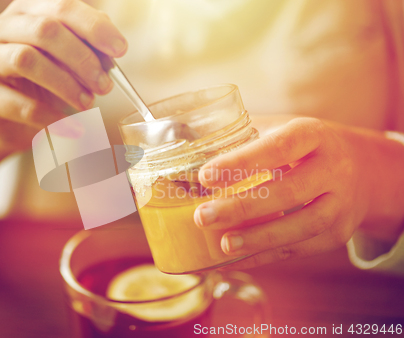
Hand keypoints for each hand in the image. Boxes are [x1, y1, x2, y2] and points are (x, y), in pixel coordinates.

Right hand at [0, 0, 126, 148]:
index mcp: (27, 11)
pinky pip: (21, 105)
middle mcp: (1, 28)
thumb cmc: (42, 82)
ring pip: (27, 60)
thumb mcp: (66, 60)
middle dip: (82, 58)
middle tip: (105, 85)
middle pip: (44, 30)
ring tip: (89, 103)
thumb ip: (87, 50)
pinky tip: (73, 127)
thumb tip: (111, 54)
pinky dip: (53, 117)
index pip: (62, 6)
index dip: (94, 27)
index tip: (120, 50)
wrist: (7, 117)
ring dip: (66, 84)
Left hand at [193, 117, 403, 268]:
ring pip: (302, 226)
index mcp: (313, 135)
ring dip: (259, 238)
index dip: (242, 162)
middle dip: (243, 207)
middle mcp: (333, 168)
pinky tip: (235, 259)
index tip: (206, 175)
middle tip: (202, 216)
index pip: (278, 147)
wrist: (362, 168)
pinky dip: (266, 256)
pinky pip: (300, 249)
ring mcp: (340, 204)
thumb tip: (184, 143)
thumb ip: (241, 136)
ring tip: (222, 245)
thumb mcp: (281, 129)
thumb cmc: (304, 148)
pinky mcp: (337, 233)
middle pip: (289, 191)